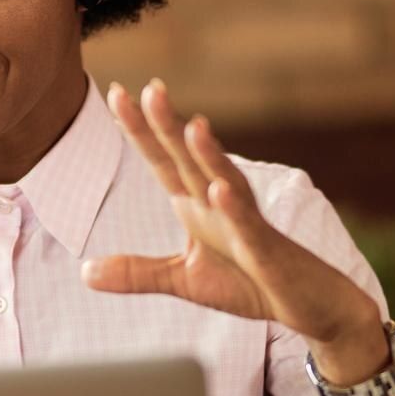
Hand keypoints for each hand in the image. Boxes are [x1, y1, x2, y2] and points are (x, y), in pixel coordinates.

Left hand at [81, 80, 390, 387]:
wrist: (309, 306)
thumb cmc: (251, 284)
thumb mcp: (184, 281)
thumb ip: (137, 273)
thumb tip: (85, 271)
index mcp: (197, 206)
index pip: (163, 162)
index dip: (140, 130)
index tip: (117, 92)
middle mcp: (220, 204)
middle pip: (189, 160)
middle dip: (169, 126)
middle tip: (149, 89)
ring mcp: (247, 225)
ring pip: (225, 182)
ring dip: (209, 154)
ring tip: (191, 125)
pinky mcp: (268, 253)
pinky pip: (250, 228)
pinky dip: (235, 209)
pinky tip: (219, 190)